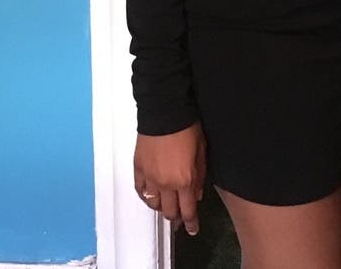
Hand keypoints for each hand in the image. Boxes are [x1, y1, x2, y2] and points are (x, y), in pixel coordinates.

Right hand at [134, 121, 205, 235]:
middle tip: (179, 219)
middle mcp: (166, 183)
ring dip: (161, 208)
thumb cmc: (187, 127)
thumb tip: (196, 194)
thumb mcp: (201, 152)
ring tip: (165, 207)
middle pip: (169, 211)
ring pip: (154, 204)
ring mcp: (150, 177)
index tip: (192, 229)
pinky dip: (146, 196)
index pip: (187, 210)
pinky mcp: (139, 169)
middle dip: (175, 218)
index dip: (190, 223)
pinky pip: (141, 190)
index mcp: (185, 180)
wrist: (166, 111)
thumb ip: (199, 176)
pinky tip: (151, 196)